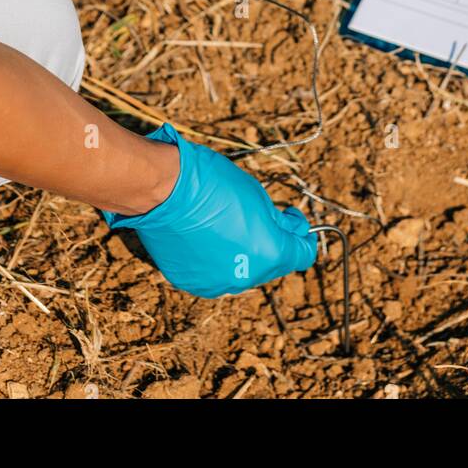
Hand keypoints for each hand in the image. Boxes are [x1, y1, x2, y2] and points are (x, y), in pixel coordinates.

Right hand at [103, 123, 316, 297]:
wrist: (164, 189)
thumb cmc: (212, 184)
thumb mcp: (257, 195)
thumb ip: (278, 221)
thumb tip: (292, 230)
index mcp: (269, 253)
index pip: (303, 254)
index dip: (302, 235)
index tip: (292, 219)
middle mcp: (245, 277)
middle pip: (272, 264)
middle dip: (271, 243)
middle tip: (257, 216)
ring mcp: (216, 283)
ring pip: (241, 270)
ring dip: (242, 253)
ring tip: (225, 224)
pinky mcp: (190, 281)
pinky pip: (213, 272)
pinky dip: (215, 257)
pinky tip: (204, 234)